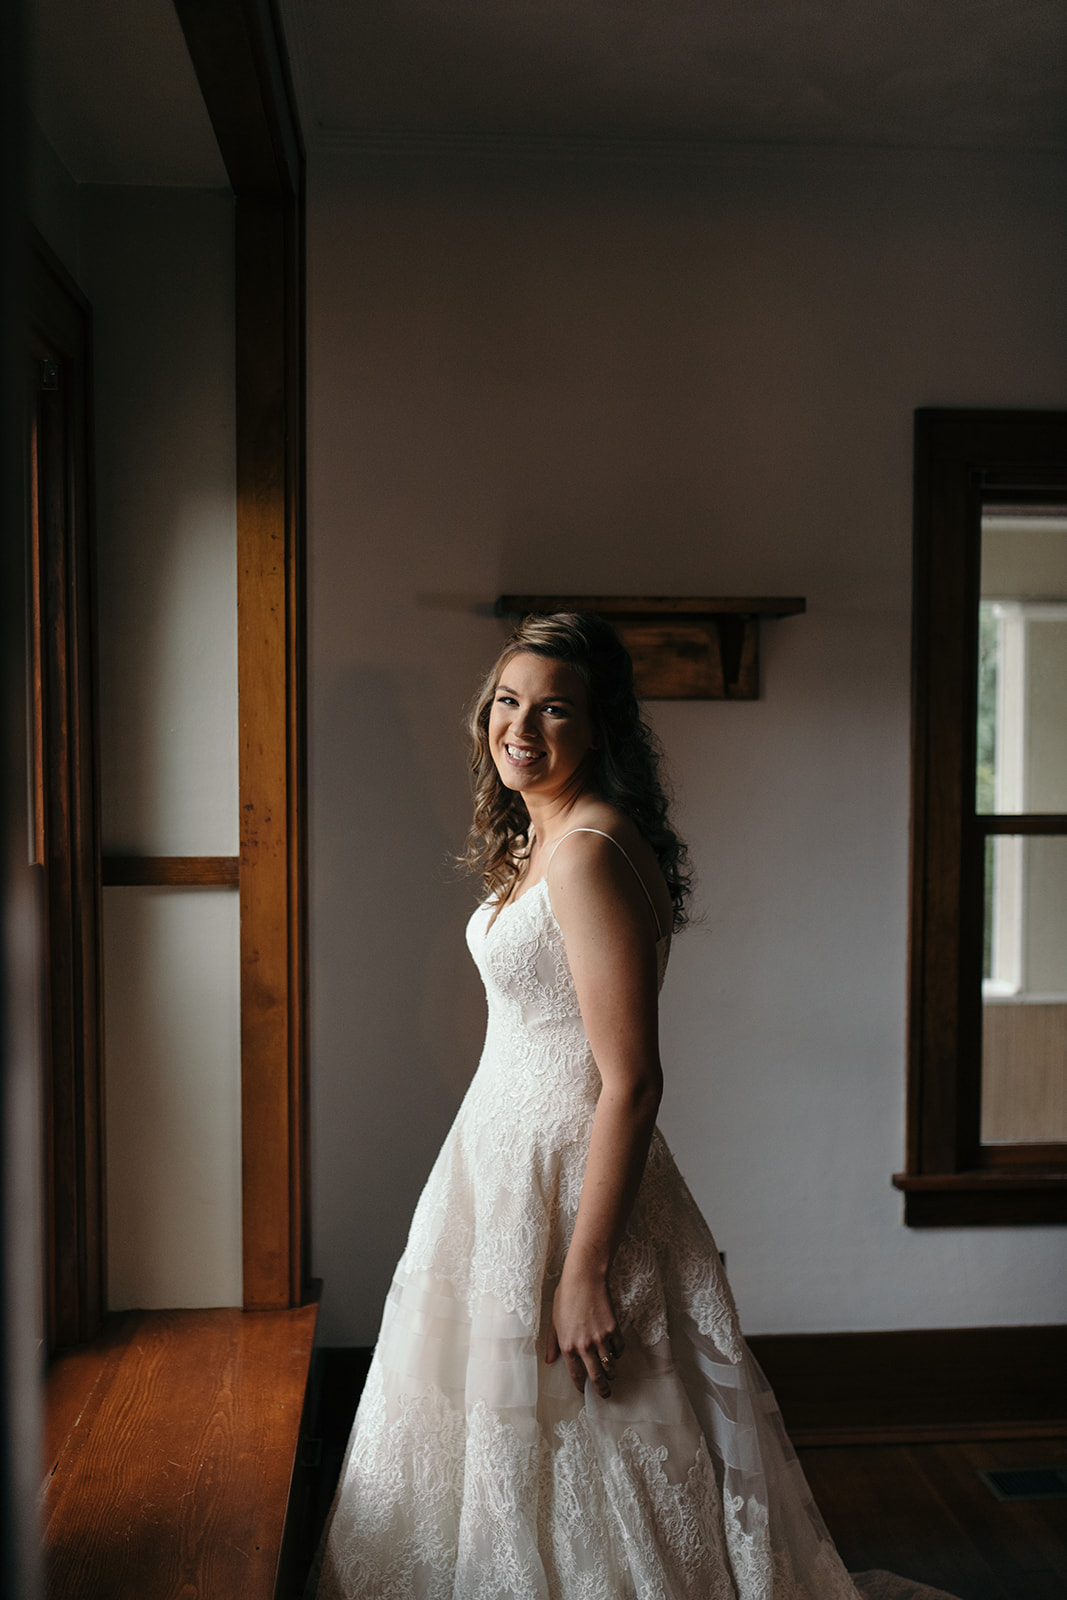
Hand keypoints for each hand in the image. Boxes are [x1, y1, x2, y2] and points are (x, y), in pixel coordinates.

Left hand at [545, 1266, 624, 1397]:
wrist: (584, 1278)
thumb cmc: (565, 1297)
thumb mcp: (553, 1321)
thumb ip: (551, 1343)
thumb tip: (549, 1360)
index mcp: (567, 1346)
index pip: (576, 1374)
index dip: (580, 1385)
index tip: (583, 1390)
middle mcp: (584, 1346)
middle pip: (596, 1376)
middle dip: (601, 1389)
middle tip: (605, 1394)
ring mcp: (600, 1339)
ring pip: (610, 1366)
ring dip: (611, 1373)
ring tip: (611, 1375)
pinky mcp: (613, 1329)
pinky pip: (619, 1349)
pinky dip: (617, 1354)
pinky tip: (615, 1353)